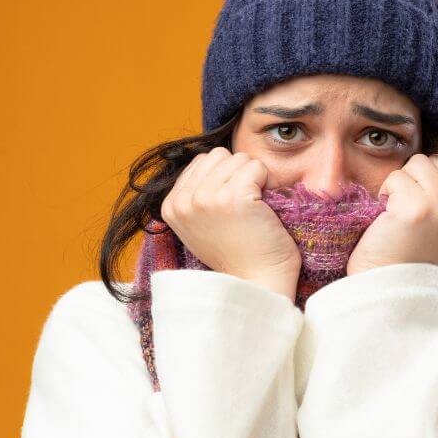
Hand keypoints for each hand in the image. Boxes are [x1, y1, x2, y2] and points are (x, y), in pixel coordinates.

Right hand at [161, 147, 301, 299]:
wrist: (258, 282)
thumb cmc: (237, 253)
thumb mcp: (201, 224)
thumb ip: (195, 194)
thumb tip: (208, 159)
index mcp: (171, 205)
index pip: (202, 161)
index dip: (225, 179)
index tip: (228, 210)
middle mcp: (183, 201)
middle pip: (220, 155)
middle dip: (238, 175)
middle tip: (243, 210)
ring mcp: (205, 198)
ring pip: (239, 158)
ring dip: (253, 179)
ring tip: (252, 212)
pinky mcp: (232, 197)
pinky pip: (257, 167)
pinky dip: (267, 184)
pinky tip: (262, 211)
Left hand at [346, 154, 437, 275]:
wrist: (391, 286)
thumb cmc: (416, 257)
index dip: (436, 176)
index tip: (423, 202)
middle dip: (418, 178)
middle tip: (409, 208)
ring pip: (418, 163)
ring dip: (401, 183)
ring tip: (398, 209)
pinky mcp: (418, 208)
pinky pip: (396, 177)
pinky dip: (385, 193)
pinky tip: (387, 216)